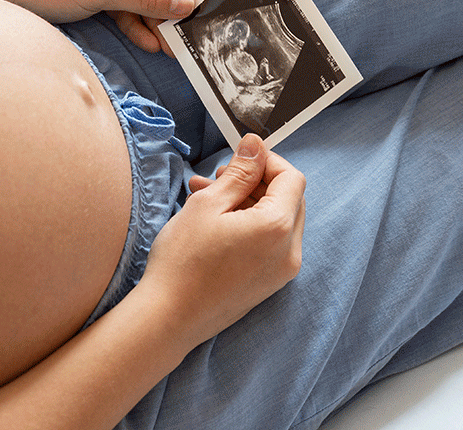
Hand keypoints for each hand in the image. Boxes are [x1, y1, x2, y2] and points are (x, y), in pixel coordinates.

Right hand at [138, 134, 305, 349]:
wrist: (170, 317)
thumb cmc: (183, 260)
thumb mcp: (208, 204)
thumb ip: (239, 173)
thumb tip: (256, 145)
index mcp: (277, 227)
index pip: (292, 178)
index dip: (267, 161)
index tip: (239, 158)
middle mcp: (289, 251)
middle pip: (289, 199)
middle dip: (256, 181)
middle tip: (218, 177)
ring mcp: (282, 271)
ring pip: (277, 221)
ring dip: (248, 203)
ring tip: (206, 197)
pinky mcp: (269, 284)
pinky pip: (270, 243)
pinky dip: (249, 226)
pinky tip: (215, 223)